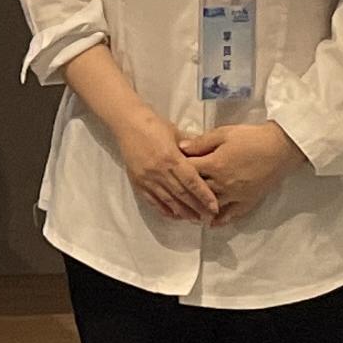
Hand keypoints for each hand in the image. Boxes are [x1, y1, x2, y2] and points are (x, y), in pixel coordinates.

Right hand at [114, 103, 220, 224]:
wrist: (127, 123)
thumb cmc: (154, 125)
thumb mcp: (176, 132)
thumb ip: (192, 146)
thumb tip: (209, 155)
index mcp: (171, 158)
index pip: (191, 182)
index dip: (204, 196)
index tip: (215, 207)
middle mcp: (159, 172)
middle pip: (182, 195)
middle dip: (197, 208)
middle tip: (209, 218)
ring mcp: (147, 179)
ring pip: (168, 201)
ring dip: (183, 212)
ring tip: (195, 219)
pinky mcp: (138, 183)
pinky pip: (153, 201)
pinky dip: (165, 210)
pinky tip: (175, 215)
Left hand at [178, 120, 300, 221]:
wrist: (280, 148)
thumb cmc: (251, 137)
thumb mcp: (223, 133)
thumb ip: (201, 142)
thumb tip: (180, 147)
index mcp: (214, 165)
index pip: (188, 170)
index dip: (177, 168)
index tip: (169, 168)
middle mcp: (222, 184)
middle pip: (197, 191)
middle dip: (185, 191)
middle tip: (173, 191)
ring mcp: (235, 195)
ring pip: (211, 206)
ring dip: (199, 209)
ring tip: (188, 211)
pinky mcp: (247, 201)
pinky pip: (231, 215)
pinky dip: (220, 220)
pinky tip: (212, 223)